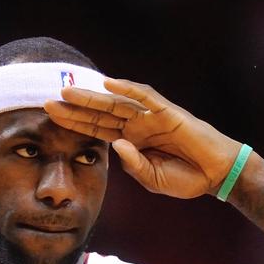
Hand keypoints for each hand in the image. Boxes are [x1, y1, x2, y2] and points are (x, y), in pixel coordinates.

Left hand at [44, 78, 240, 198]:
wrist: (215, 174)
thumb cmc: (185, 178)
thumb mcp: (152, 179)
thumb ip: (134, 165)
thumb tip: (118, 144)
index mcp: (130, 142)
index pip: (96, 130)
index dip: (74, 124)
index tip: (50, 117)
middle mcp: (136, 126)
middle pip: (99, 114)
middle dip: (74, 108)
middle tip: (48, 101)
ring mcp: (150, 117)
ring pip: (116, 103)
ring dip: (92, 97)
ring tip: (69, 91)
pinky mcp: (167, 113)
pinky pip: (146, 98)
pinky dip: (128, 90)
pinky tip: (110, 84)